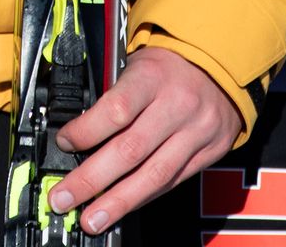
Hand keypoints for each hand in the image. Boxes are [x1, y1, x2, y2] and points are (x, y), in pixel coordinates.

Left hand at [48, 46, 241, 234]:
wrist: (221, 66)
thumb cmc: (168, 67)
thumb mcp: (137, 64)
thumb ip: (113, 96)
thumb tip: (77, 134)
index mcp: (153, 77)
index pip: (116, 109)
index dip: (86, 131)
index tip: (64, 143)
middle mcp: (177, 105)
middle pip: (130, 150)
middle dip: (92, 179)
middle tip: (64, 198)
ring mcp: (196, 132)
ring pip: (154, 174)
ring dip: (118, 202)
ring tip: (93, 219)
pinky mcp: (208, 153)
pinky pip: (172, 181)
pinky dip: (144, 196)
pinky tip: (123, 206)